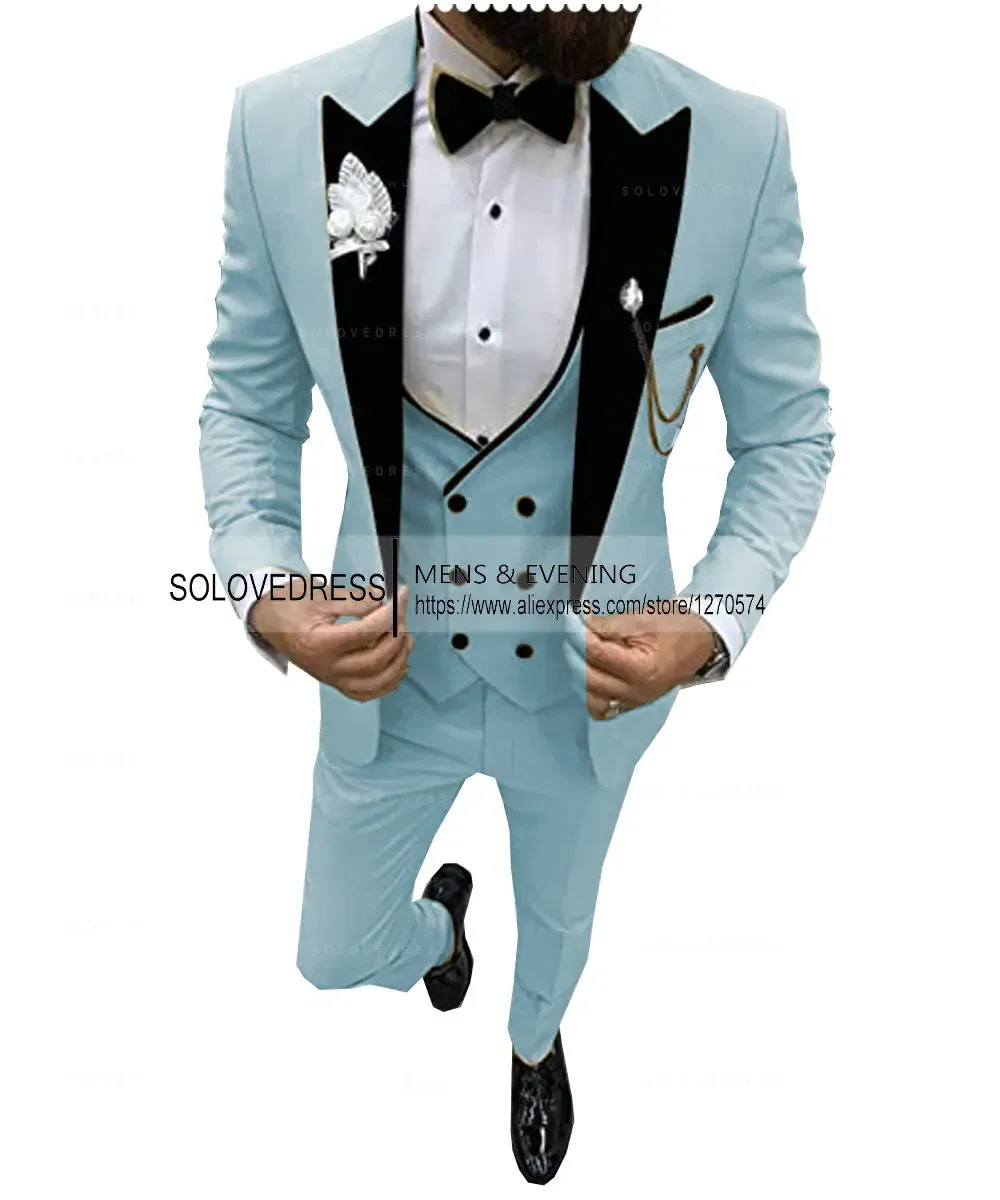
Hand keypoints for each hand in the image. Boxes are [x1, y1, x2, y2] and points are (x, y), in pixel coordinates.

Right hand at [251, 583, 412, 700]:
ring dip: (398, 661)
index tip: (402, 595)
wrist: (268, 620)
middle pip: (374, 660)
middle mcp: (326, 667)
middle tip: (402, 615)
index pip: (366, 633)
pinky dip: (388, 682)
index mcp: (319, 643)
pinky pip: (367, 693)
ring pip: (375, 682)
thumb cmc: (290, 604)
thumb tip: (385, 599)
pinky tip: (399, 665)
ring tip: (406, 638)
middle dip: (396, 637)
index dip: (391, 613)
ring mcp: (331, 678)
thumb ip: (356, 599)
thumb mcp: (321, 594)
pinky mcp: (335, 682)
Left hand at [582, 608, 714, 719]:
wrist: (701, 640)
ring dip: (580, 675)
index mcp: (643, 670)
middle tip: (572, 634)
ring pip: (591, 699)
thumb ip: (607, 625)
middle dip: (575, 654)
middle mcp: (638, 692)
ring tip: (579, 653)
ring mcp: (635, 701)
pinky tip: (589, 672)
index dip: (578, 635)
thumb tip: (579, 625)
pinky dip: (590, 691)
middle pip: (589, 678)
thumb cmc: (676, 626)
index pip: (597, 654)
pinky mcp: (633, 704)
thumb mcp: (641, 618)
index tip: (569, 620)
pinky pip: (602, 707)